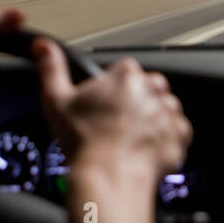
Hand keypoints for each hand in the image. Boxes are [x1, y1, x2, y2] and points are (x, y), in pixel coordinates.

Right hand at [33, 39, 191, 191]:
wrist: (109, 177)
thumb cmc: (84, 142)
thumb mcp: (56, 100)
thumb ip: (51, 68)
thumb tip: (42, 45)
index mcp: (125, 75)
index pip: (124, 71)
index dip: (112, 89)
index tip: (104, 105)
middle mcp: (152, 89)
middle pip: (146, 88)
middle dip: (134, 102)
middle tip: (115, 124)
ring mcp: (169, 111)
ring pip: (163, 109)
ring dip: (151, 120)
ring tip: (129, 139)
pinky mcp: (180, 134)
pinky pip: (176, 132)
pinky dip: (165, 139)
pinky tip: (144, 148)